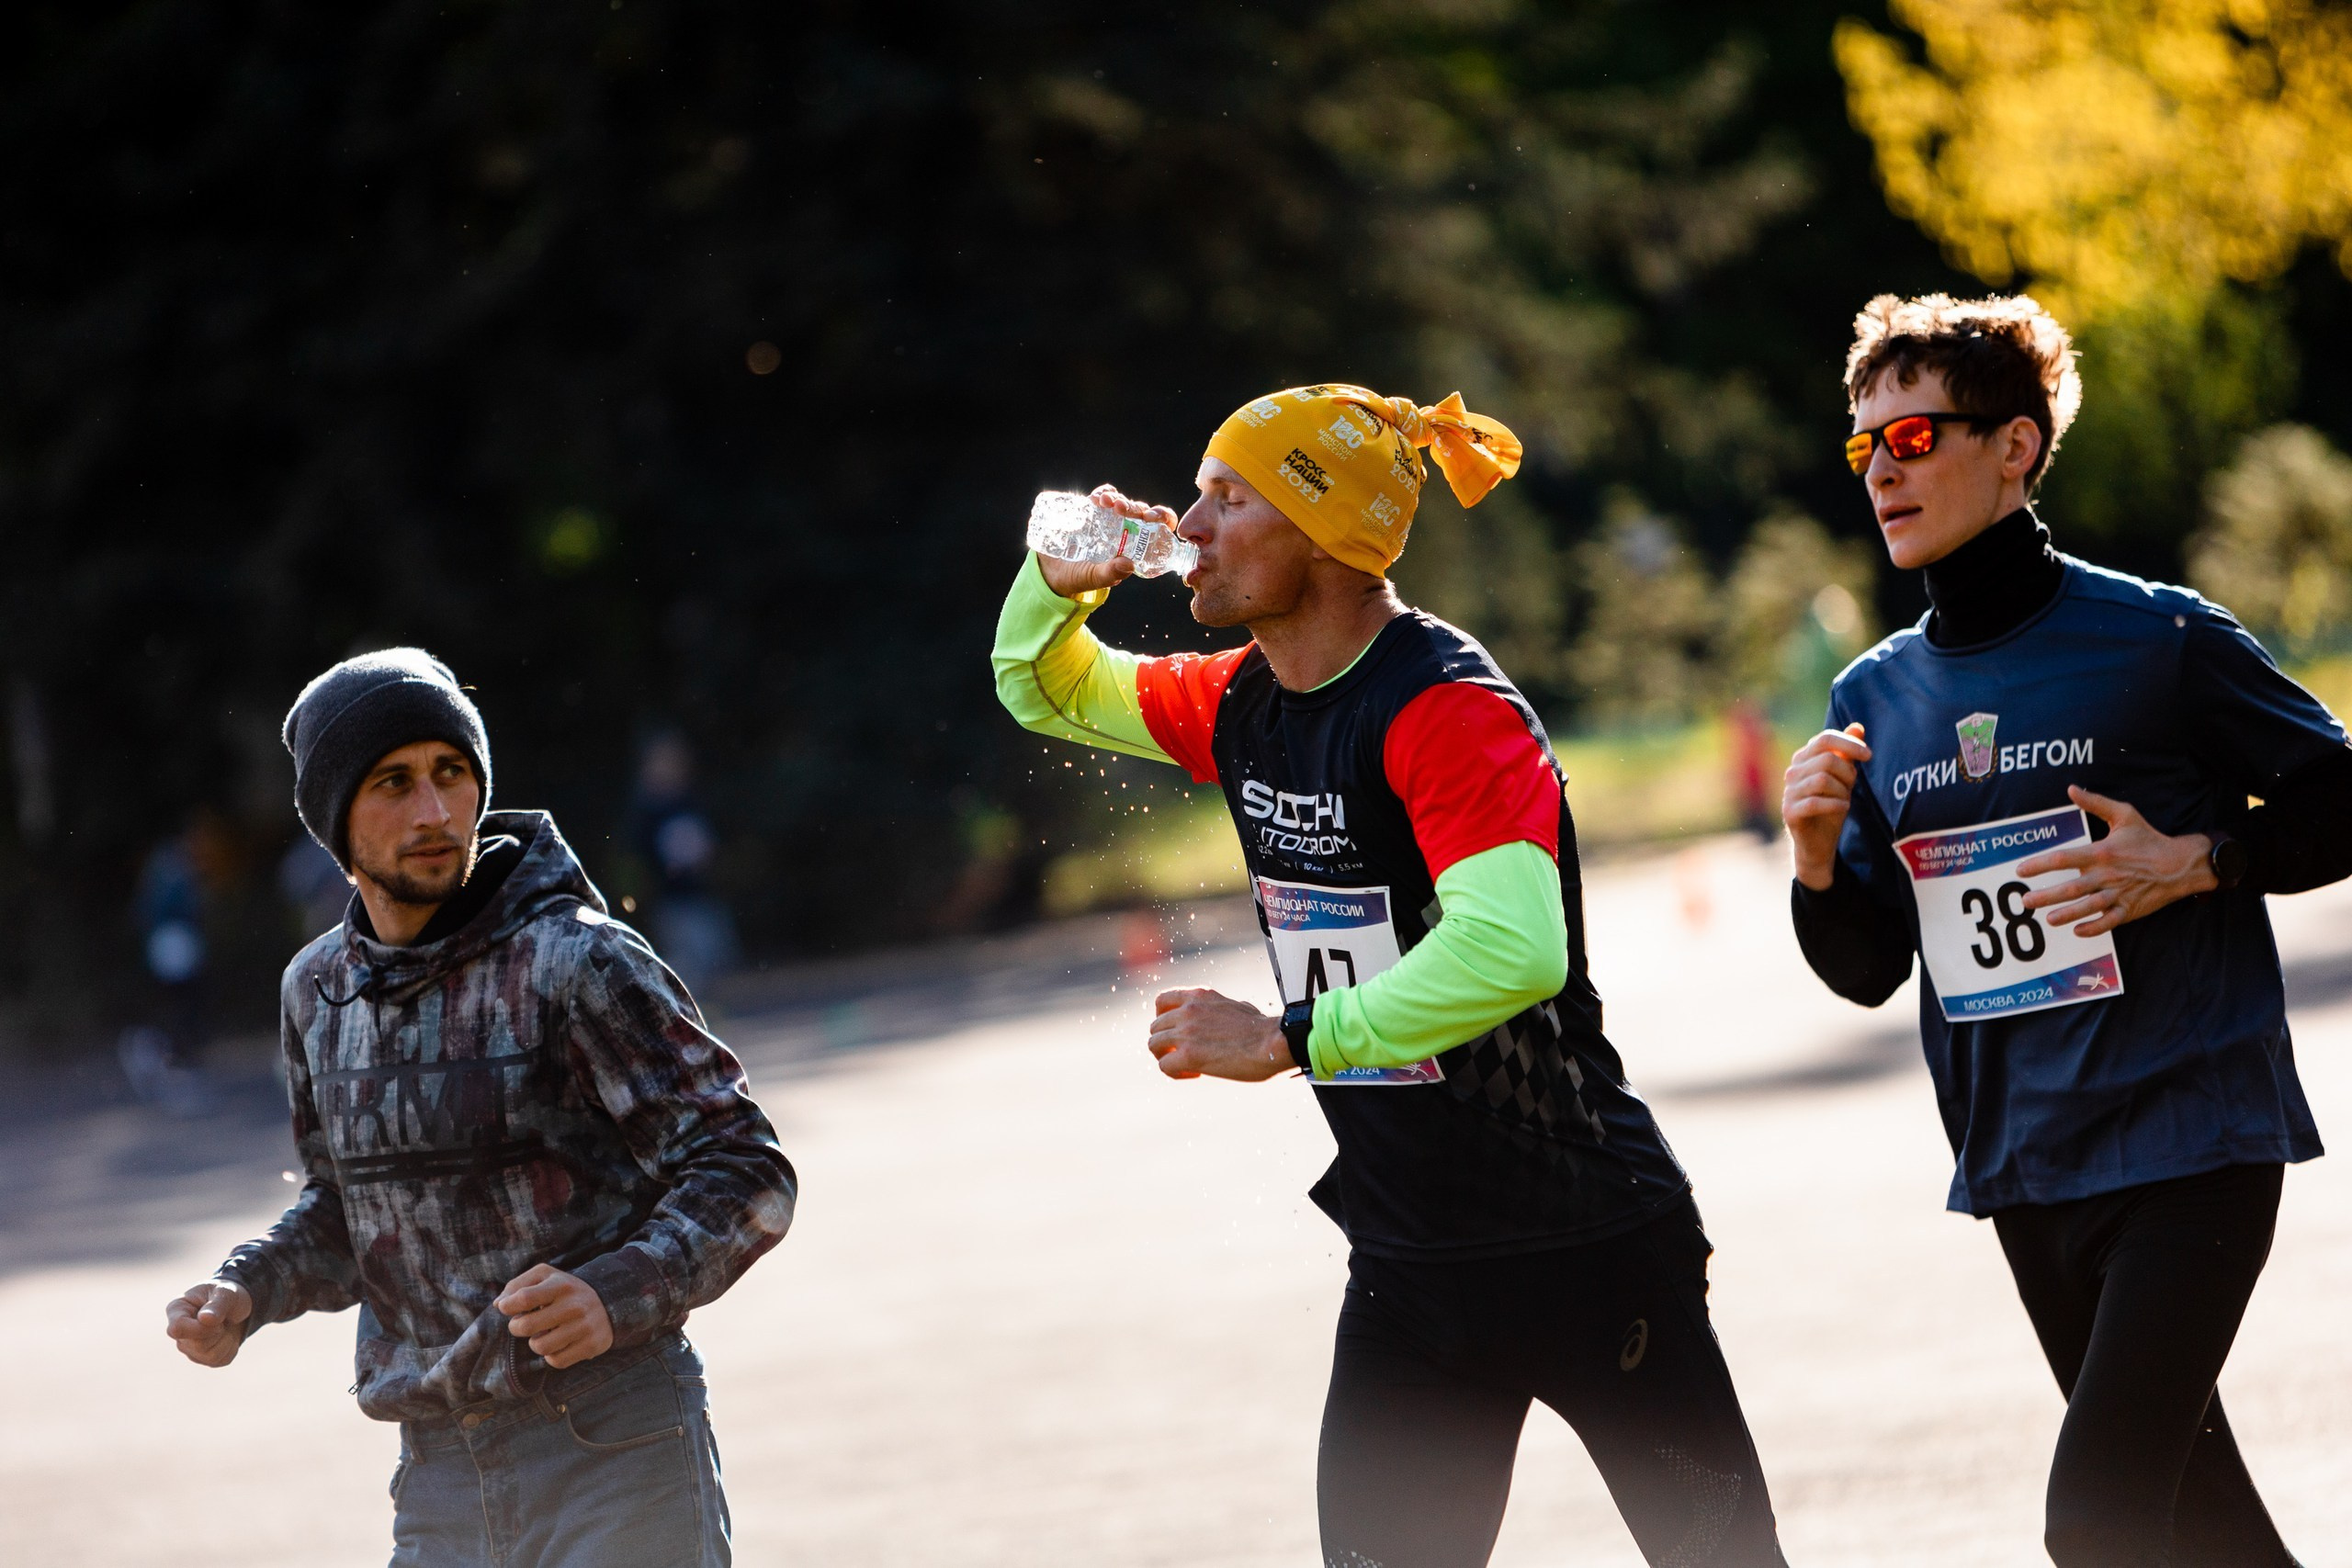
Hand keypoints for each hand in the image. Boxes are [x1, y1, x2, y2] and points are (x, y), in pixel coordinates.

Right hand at [164, 1278, 252, 1366]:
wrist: (237, 1307)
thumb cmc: (227, 1295)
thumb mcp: (226, 1292)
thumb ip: (217, 1304)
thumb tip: (205, 1318)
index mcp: (176, 1310)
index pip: (176, 1329)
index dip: (199, 1328)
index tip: (216, 1319)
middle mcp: (178, 1333)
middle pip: (197, 1345)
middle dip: (218, 1332)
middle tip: (223, 1318)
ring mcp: (189, 1348)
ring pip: (210, 1356)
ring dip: (226, 1339)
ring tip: (224, 1325)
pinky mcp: (203, 1358)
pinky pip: (221, 1360)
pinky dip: (232, 1347)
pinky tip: (228, 1335)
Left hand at [496, 1265, 613, 1369]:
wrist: (609, 1303)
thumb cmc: (566, 1291)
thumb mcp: (545, 1276)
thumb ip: (518, 1285)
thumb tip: (498, 1304)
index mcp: (561, 1285)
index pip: (524, 1298)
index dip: (508, 1306)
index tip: (507, 1308)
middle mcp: (574, 1305)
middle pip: (526, 1326)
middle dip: (516, 1327)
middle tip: (523, 1324)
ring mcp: (584, 1327)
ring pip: (540, 1347)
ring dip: (535, 1343)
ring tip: (543, 1334)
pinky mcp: (591, 1345)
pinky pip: (556, 1361)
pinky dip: (552, 1355)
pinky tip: (559, 1343)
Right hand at [1031, 484, 1177, 598]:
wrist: (1051, 570)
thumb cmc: (1078, 578)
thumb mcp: (1094, 578)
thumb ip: (1110, 573)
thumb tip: (1129, 564)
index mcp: (1134, 547)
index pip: (1158, 528)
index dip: (1161, 517)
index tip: (1151, 517)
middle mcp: (1126, 530)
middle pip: (1139, 512)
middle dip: (1133, 506)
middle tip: (1121, 508)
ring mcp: (1109, 519)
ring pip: (1122, 501)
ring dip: (1117, 498)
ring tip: (1105, 502)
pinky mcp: (1093, 510)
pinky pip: (1104, 496)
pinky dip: (1103, 493)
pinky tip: (1096, 498)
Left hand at [1147, 988, 1295, 1081]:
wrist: (1273, 1042)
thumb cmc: (1264, 1029)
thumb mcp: (1239, 1006)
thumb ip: (1224, 1009)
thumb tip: (1234, 1012)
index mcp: (1200, 995)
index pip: (1162, 1000)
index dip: (1162, 1018)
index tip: (1174, 1031)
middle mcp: (1188, 1010)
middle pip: (1155, 1026)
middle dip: (1165, 1043)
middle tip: (1182, 1055)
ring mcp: (1186, 1032)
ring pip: (1154, 1045)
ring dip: (1166, 1058)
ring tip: (1187, 1067)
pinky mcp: (1188, 1055)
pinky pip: (1164, 1066)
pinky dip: (1175, 1073)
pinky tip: (1194, 1074)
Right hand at [1784, 723, 1871, 889]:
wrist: (1818, 841)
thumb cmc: (1830, 805)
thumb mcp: (1843, 777)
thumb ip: (1847, 752)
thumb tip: (1858, 726)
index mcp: (1803, 758)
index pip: (1825, 739)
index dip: (1849, 744)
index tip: (1868, 755)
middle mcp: (1792, 772)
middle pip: (1826, 759)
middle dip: (1847, 772)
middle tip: (1853, 786)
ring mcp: (1788, 792)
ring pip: (1821, 780)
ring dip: (1841, 790)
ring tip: (1844, 799)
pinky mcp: (1790, 812)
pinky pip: (1815, 802)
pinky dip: (1835, 804)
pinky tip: (1842, 807)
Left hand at [2016, 785, 2214, 936]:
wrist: (2181, 864)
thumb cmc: (2149, 839)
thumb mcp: (2124, 815)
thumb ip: (2095, 803)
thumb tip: (2071, 789)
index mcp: (2102, 852)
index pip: (2064, 858)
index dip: (2040, 864)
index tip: (2021, 870)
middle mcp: (2108, 875)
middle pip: (2072, 888)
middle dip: (2046, 896)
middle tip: (2025, 901)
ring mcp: (2119, 894)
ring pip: (2088, 907)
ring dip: (2067, 914)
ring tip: (2048, 919)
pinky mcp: (2130, 909)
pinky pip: (2110, 921)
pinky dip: (2094, 927)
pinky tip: (2078, 931)